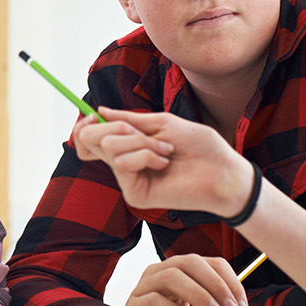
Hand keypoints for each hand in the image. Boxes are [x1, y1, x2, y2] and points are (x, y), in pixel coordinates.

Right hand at [72, 254, 248, 305]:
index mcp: (180, 274)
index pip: (209, 264)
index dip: (231, 282)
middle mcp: (161, 273)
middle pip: (190, 262)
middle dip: (217, 284)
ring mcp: (145, 287)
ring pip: (172, 276)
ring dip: (200, 295)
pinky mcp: (134, 305)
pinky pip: (155, 301)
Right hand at [75, 108, 255, 216]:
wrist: (222, 169)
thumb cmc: (199, 146)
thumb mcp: (161, 123)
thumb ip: (128, 120)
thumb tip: (99, 111)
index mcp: (128, 146)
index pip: (89, 138)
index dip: (83, 125)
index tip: (92, 115)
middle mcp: (123, 163)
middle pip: (89, 139)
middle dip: (115, 126)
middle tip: (141, 132)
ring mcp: (128, 180)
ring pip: (109, 148)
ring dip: (141, 142)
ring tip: (165, 150)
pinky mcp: (135, 194)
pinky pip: (124, 164)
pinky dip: (146, 155)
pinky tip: (165, 162)